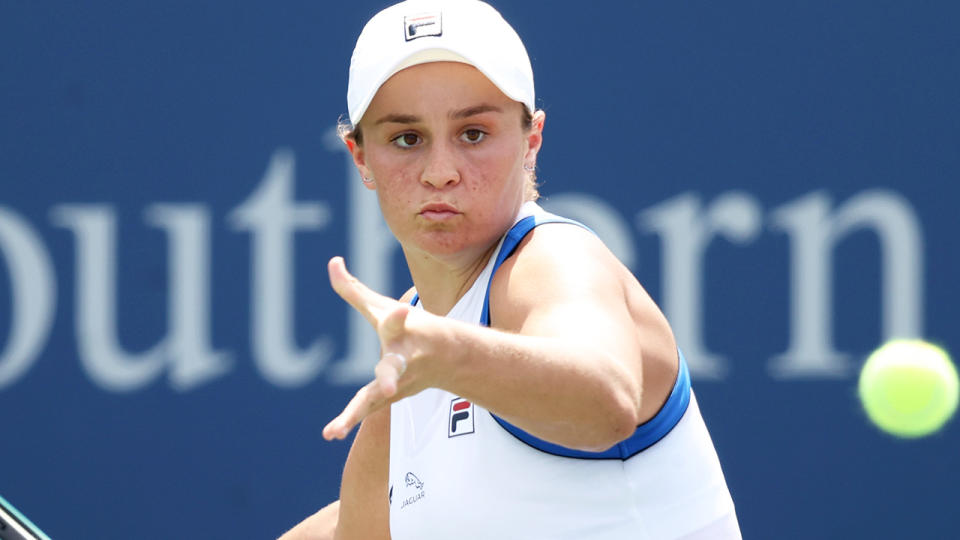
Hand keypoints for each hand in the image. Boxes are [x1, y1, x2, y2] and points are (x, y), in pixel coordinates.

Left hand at [322, 257, 423, 439]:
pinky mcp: (389, 398)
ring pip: (378, 398)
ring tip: (335, 430)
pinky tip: (331, 433)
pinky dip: (349, 421)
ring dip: (358, 412)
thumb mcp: (381, 306)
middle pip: (395, 368)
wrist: (449, 358)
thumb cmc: (408, 326)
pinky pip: (368, 410)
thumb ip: (354, 288)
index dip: (398, 316)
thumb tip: (332, 261)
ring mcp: (399, 382)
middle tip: (391, 389)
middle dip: (391, 378)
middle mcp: (403, 359)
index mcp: (402, 332)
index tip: (401, 310)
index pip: (398, 322)